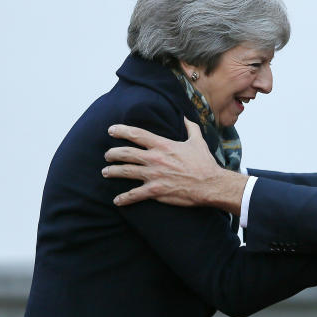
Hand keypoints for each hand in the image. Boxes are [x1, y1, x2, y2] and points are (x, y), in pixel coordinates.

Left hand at [103, 118, 246, 212]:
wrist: (210, 184)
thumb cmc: (204, 163)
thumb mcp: (198, 141)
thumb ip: (190, 127)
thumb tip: (185, 117)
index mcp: (163, 145)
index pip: (137, 134)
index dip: (121, 131)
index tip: (111, 130)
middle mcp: (155, 159)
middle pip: (126, 153)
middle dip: (112, 154)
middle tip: (107, 155)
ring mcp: (153, 175)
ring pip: (125, 172)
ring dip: (112, 172)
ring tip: (106, 172)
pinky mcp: (155, 191)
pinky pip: (134, 195)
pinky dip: (123, 198)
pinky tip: (117, 200)